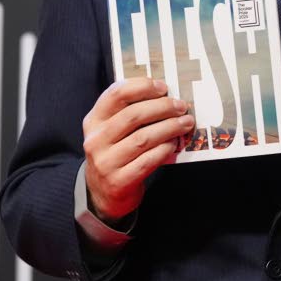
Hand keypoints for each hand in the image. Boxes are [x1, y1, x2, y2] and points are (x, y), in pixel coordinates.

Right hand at [82, 78, 193, 223]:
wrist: (103, 193)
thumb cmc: (115, 153)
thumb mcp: (112, 129)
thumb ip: (129, 111)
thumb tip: (165, 95)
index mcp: (94, 120)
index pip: (116, 94)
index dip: (142, 87)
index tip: (163, 87)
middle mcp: (96, 140)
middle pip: (133, 115)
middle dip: (163, 108)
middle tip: (181, 106)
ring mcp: (106, 162)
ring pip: (143, 138)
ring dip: (169, 127)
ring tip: (185, 123)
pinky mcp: (119, 181)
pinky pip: (147, 161)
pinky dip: (164, 149)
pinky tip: (174, 143)